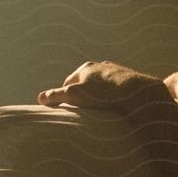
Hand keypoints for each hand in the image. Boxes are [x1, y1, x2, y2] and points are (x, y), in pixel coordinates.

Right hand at [38, 61, 170, 116]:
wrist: (137, 91)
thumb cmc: (104, 93)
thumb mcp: (76, 95)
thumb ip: (57, 96)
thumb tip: (40, 98)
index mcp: (85, 68)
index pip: (69, 82)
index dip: (66, 95)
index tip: (67, 108)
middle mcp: (100, 66)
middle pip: (87, 82)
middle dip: (84, 94)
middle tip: (84, 110)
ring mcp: (116, 72)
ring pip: (103, 85)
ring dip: (100, 95)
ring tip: (101, 110)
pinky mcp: (130, 80)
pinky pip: (118, 89)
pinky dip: (115, 96)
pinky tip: (117, 108)